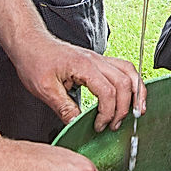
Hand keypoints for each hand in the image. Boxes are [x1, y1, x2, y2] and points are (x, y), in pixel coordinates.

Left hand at [12, 33, 144, 132]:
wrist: (31, 43)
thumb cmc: (35, 61)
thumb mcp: (44, 89)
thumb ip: (64, 107)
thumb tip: (77, 124)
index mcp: (84, 66)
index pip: (108, 91)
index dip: (107, 113)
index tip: (99, 126)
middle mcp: (97, 60)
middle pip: (124, 82)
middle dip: (124, 107)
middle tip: (115, 125)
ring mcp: (100, 59)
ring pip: (130, 72)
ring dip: (137, 92)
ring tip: (138, 109)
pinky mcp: (98, 61)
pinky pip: (124, 68)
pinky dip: (132, 82)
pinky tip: (130, 93)